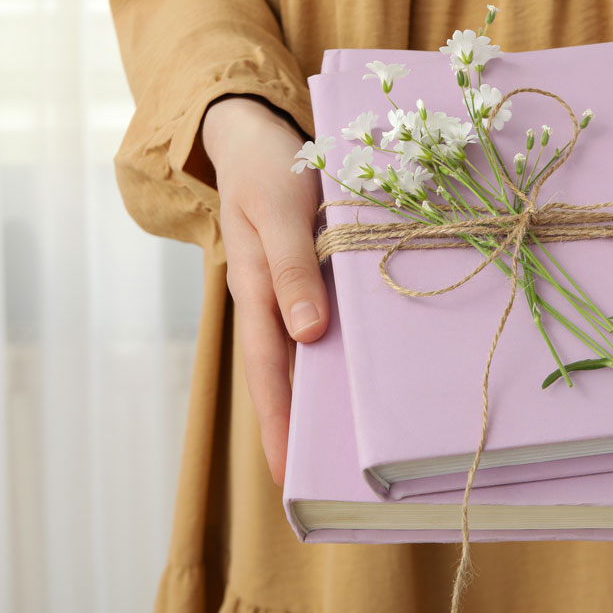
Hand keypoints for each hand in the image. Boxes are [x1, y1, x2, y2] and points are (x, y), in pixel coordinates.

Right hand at [202, 96, 328, 485]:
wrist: (256, 132)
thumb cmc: (266, 170)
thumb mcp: (276, 212)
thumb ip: (291, 269)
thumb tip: (307, 334)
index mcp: (255, 290)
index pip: (268, 370)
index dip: (278, 420)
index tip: (287, 474)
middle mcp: (270, 298)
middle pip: (281, 373)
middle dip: (294, 425)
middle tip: (316, 480)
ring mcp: (286, 287)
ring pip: (300, 353)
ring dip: (316, 394)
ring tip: (340, 441)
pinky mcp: (307, 272)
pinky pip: (318, 321)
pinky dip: (332, 351)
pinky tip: (357, 370)